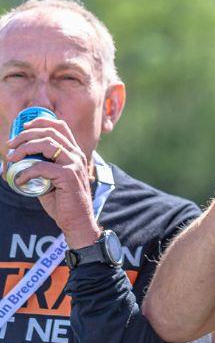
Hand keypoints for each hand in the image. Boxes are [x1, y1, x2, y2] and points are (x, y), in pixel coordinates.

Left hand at [6, 117, 100, 248]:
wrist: (77, 221)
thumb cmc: (62, 202)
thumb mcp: (49, 180)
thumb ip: (39, 167)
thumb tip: (13, 162)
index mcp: (73, 153)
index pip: (60, 126)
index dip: (40, 122)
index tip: (22, 128)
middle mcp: (76, 155)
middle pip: (49, 132)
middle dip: (24, 135)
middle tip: (9, 146)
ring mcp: (74, 164)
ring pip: (46, 144)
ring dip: (23, 149)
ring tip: (11, 159)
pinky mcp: (68, 176)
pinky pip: (41, 167)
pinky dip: (25, 172)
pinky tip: (19, 181)